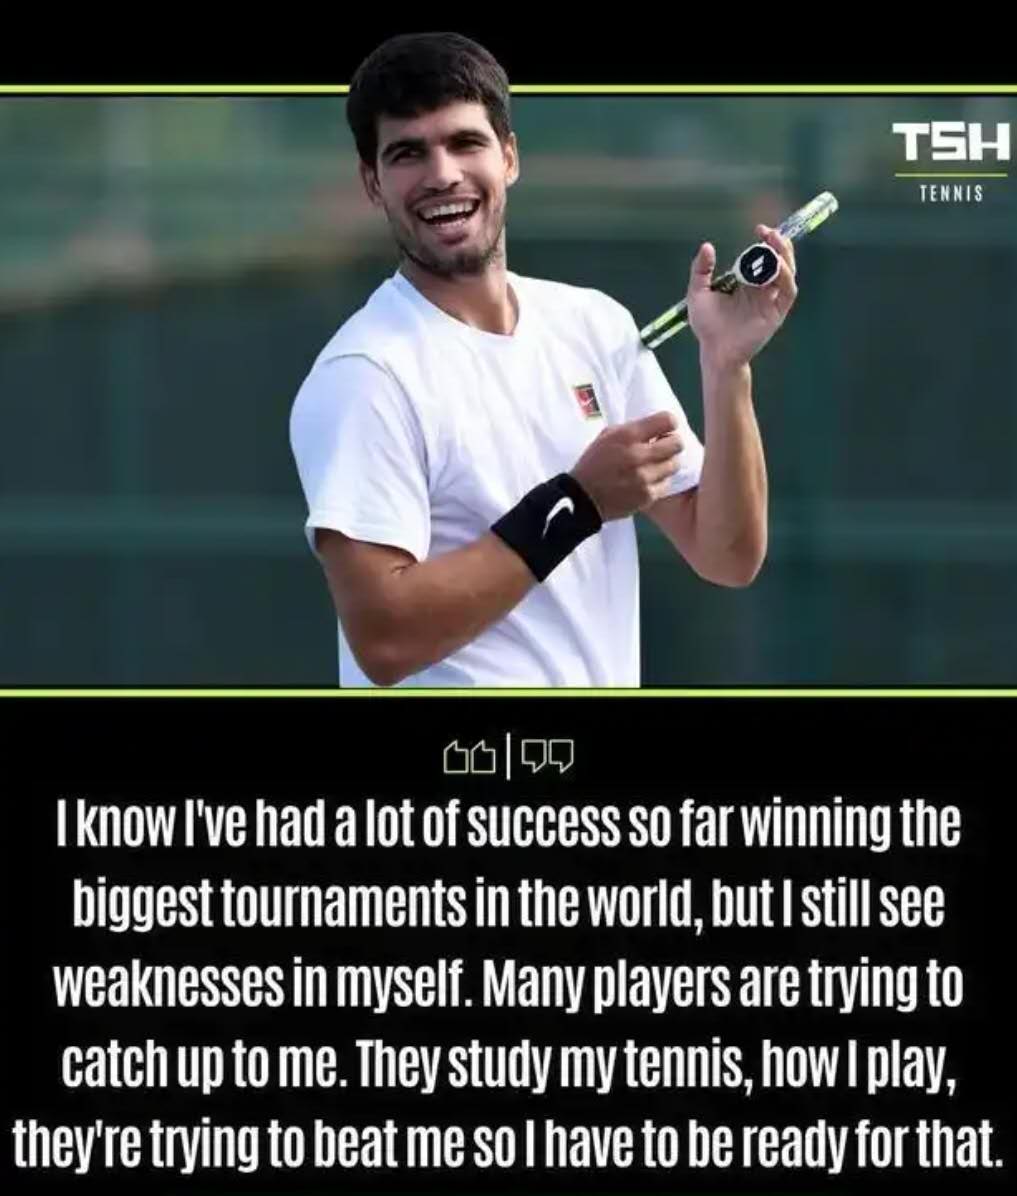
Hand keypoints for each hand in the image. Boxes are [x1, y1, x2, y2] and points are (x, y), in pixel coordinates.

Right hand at [570, 411, 683, 520]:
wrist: (581, 497)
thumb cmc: (593, 463)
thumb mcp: (607, 436)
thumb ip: (633, 430)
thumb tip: (656, 429)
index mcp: (628, 435)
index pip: (668, 421)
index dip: (669, 424)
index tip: (663, 430)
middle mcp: (639, 455)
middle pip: (677, 444)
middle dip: (671, 444)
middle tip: (662, 448)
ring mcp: (645, 478)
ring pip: (674, 465)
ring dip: (666, 464)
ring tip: (654, 466)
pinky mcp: (647, 496)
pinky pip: (666, 484)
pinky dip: (659, 482)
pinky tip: (647, 481)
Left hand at [686, 226, 798, 370]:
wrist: (715, 350)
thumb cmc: (707, 325)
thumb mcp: (698, 292)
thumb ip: (701, 270)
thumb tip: (707, 246)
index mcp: (747, 281)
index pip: (763, 255)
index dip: (766, 241)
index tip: (759, 229)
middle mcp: (762, 288)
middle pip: (780, 260)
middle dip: (778, 243)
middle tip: (769, 233)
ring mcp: (771, 300)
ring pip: (787, 273)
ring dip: (784, 256)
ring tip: (775, 244)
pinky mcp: (776, 313)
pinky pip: (788, 292)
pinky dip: (786, 278)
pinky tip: (778, 267)